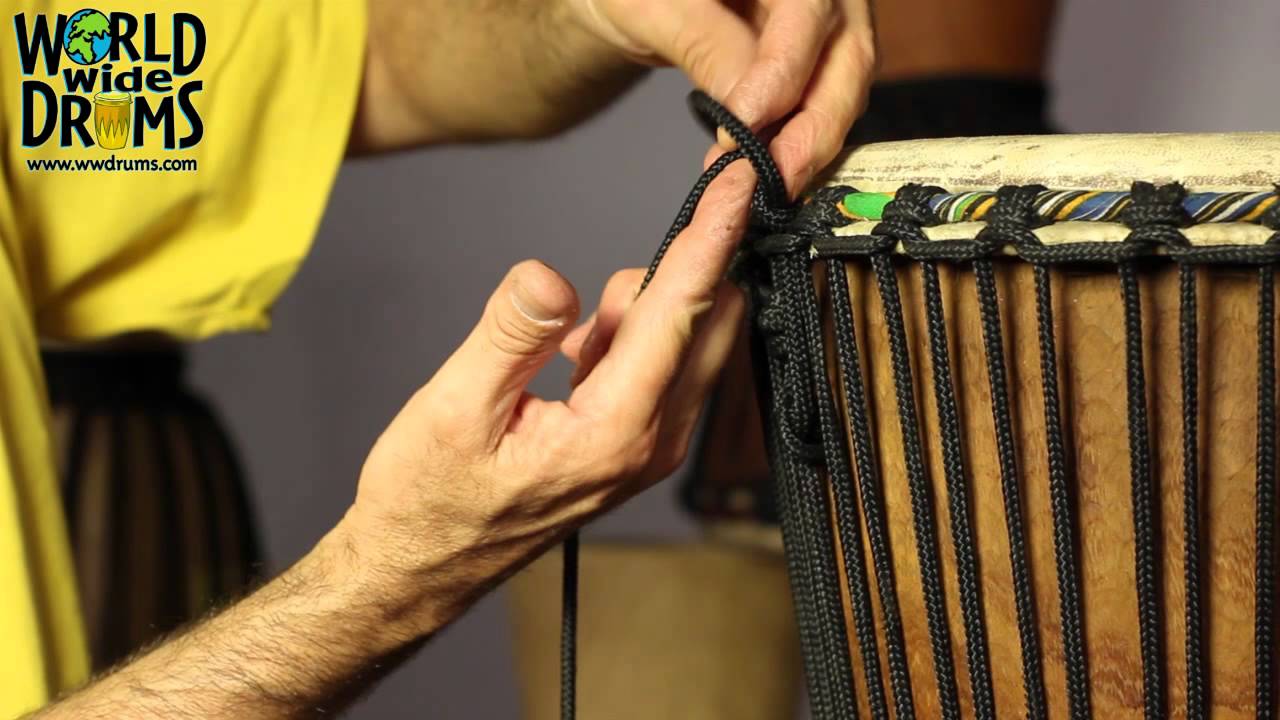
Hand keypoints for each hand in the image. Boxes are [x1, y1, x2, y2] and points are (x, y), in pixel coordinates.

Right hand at [338, 164, 753, 634]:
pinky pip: (663, 367)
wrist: (422, 565)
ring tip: (570, 334)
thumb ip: (511, 334)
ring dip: (651, 304)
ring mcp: (649, 449)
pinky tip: (575, 351)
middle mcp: (650, 443)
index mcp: (614, 431)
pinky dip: (635, 333)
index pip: (678, 313)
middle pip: (710, 324)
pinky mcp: (636, 446)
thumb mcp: (453, 406)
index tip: (736, 180)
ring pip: (690, 344)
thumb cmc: (430, 497)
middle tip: (665, 213)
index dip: (710, 237)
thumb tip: (553, 278)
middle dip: (698, 259)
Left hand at [567, 0, 875, 195]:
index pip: (806, 11)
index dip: (782, 74)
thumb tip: (747, 117)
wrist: (648, 1)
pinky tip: (769, 171)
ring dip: (812, 142)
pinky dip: (801, 141)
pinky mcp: (821, 62)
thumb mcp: (657, 8)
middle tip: (777, 179)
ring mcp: (830, 23)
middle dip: (815, 125)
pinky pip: (827, 103)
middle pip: (849, 55)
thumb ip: (706, 48)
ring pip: (846, 86)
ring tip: (768, 184)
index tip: (746, 127)